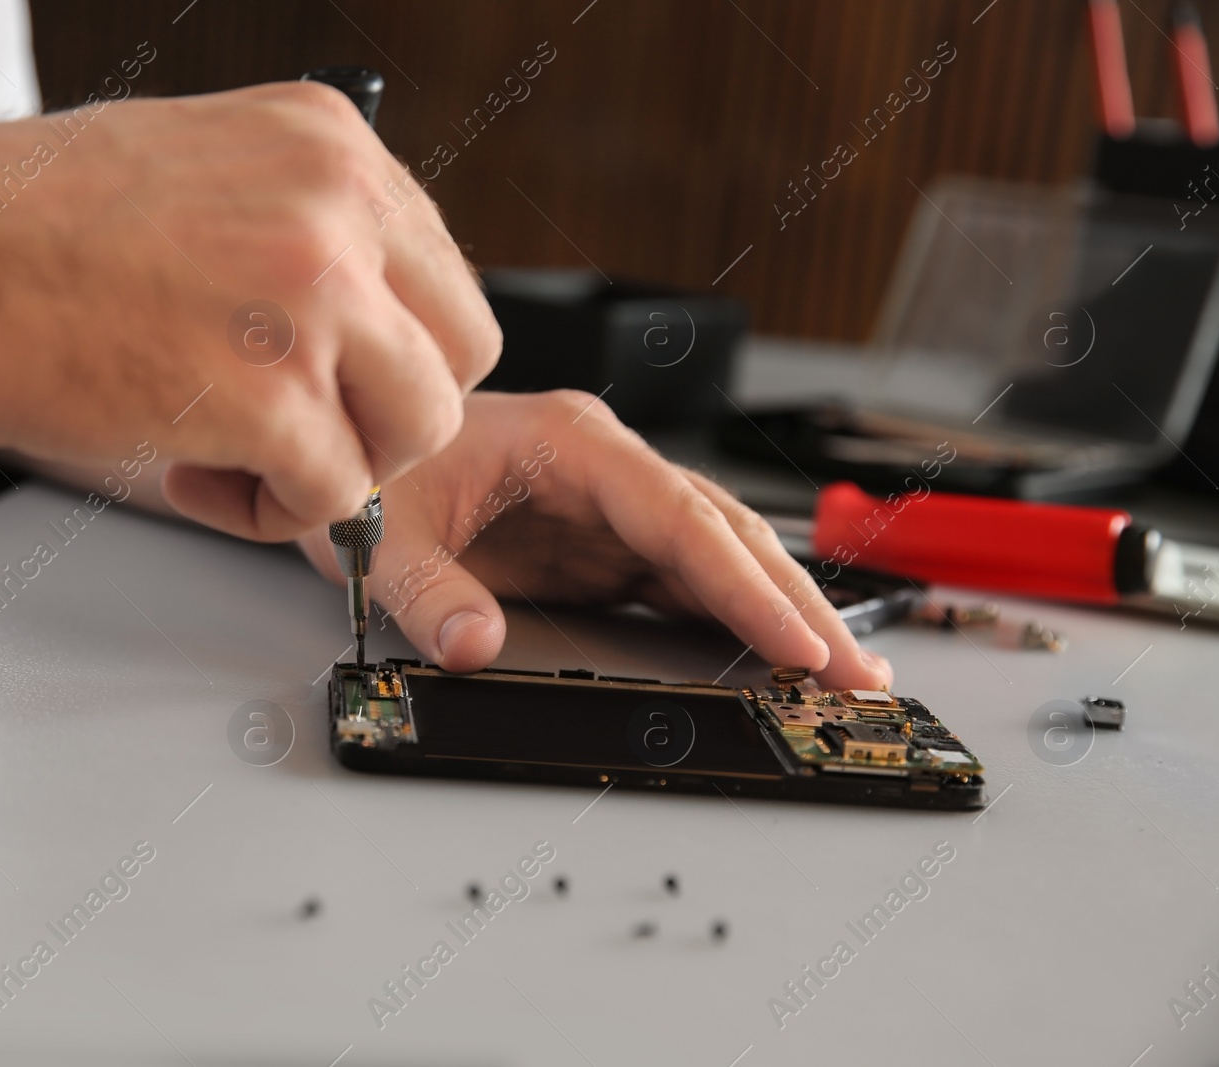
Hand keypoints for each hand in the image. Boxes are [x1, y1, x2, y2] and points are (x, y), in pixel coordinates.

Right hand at [0, 83, 497, 537]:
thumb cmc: (17, 226)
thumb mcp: (198, 171)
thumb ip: (299, 225)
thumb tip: (364, 305)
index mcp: (328, 141)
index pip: (442, 276)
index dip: (391, 352)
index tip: (335, 378)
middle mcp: (337, 205)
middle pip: (462, 355)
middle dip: (390, 414)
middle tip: (307, 429)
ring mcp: (310, 296)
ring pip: (420, 432)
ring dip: (342, 467)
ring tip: (245, 455)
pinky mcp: (268, 394)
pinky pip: (340, 499)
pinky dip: (275, 514)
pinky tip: (197, 474)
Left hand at [296, 391, 892, 689]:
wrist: (362, 441)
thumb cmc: (380, 466)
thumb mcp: (381, 530)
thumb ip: (426, 590)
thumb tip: (476, 647)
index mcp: (572, 443)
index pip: (680, 519)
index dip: (743, 585)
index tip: (796, 642)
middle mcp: (608, 468)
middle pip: (724, 535)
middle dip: (794, 605)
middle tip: (856, 674)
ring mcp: (611, 505)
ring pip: (718, 556)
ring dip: (778, 611)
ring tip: (838, 672)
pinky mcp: (603, 540)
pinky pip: (683, 578)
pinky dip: (731, 617)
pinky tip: (769, 655)